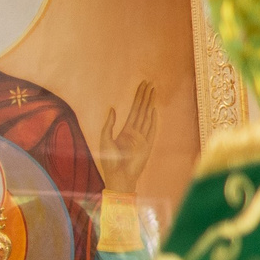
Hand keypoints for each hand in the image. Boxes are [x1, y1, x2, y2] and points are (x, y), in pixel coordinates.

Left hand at [96, 79, 158, 195]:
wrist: (119, 176)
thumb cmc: (110, 161)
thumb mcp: (105, 140)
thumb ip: (109, 124)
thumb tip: (113, 109)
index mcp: (126, 131)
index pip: (134, 110)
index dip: (138, 98)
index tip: (142, 86)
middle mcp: (136, 132)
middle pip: (142, 110)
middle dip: (145, 97)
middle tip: (149, 83)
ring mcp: (143, 138)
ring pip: (147, 116)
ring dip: (150, 104)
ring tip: (153, 91)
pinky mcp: (148, 144)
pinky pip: (152, 129)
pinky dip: (154, 119)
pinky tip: (154, 110)